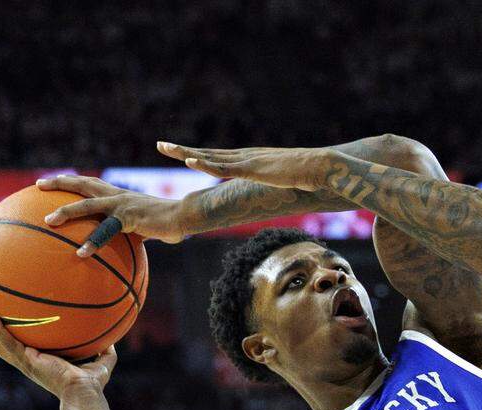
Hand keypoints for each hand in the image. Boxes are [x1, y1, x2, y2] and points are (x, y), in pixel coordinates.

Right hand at [0, 308, 116, 399]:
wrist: (84, 393)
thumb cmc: (90, 384)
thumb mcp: (100, 363)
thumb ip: (105, 352)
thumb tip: (113, 342)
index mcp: (41, 362)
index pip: (23, 348)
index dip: (13, 338)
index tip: (7, 326)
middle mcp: (30, 363)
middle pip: (5, 346)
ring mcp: (27, 363)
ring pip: (1, 346)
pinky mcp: (27, 362)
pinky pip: (9, 344)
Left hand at [37, 174, 187, 255]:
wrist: (185, 216)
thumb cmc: (169, 224)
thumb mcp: (146, 229)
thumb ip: (132, 236)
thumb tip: (126, 251)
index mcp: (118, 196)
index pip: (89, 184)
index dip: (70, 181)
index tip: (51, 182)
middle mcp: (116, 195)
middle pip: (82, 184)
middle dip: (59, 183)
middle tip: (38, 185)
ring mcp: (121, 205)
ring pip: (87, 204)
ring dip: (67, 211)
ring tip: (48, 221)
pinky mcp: (129, 218)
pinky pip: (106, 230)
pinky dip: (93, 241)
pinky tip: (81, 253)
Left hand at [157, 140, 330, 192]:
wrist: (321, 167)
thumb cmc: (309, 176)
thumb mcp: (287, 183)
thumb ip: (277, 185)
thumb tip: (279, 193)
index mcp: (251, 160)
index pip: (219, 157)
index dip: (199, 155)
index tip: (181, 153)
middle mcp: (245, 156)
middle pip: (208, 152)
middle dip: (183, 150)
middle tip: (161, 145)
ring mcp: (247, 161)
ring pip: (210, 157)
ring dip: (186, 153)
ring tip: (164, 147)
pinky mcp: (253, 169)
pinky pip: (225, 167)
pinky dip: (206, 164)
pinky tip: (190, 161)